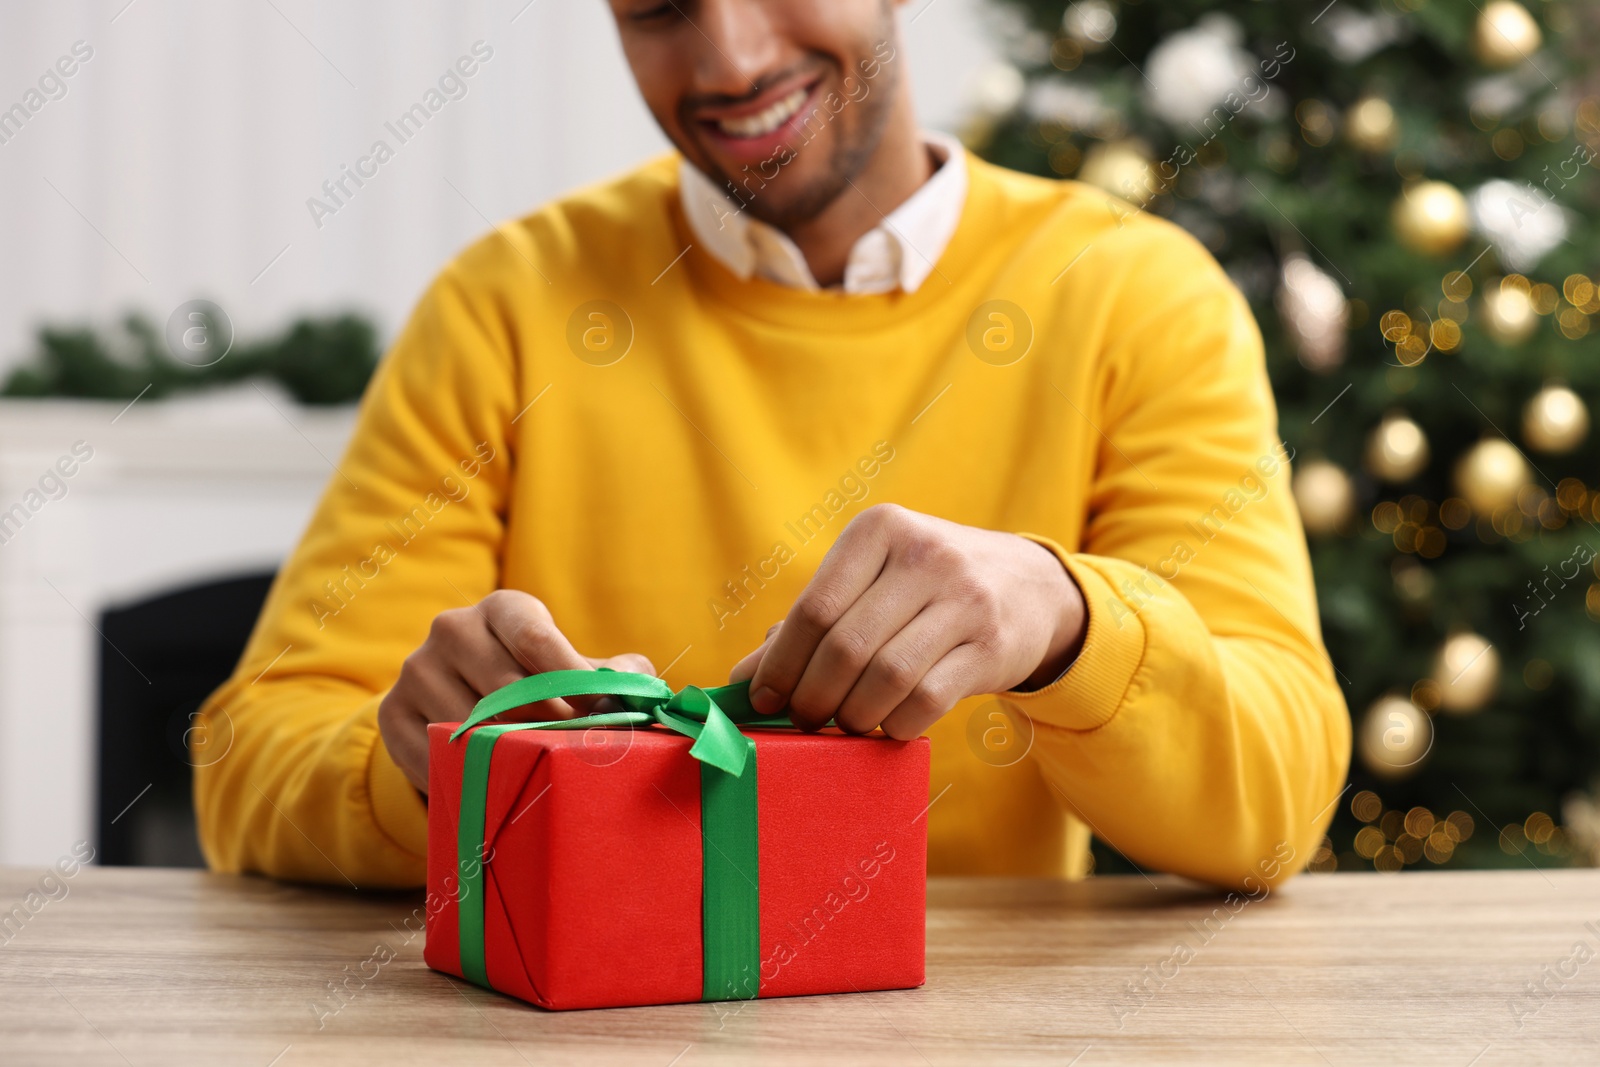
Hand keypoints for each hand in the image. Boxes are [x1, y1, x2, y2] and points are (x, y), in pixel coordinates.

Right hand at [377, 590, 653, 792]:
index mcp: (504, 608)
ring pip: (471, 727)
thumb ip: (610, 675)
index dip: (570, 683)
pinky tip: (490, 781)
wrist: (461, 699)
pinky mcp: (392, 712)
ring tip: (534, 771)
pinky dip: (466, 775)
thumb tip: (637, 682)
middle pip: (506, 689)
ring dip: (507, 755)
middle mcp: (453, 628)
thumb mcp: (571, 668)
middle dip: (545, 727)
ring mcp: (417, 670)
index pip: (536, 639)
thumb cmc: (536, 683)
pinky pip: (435, 756)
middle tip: (571, 755)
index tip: (594, 717)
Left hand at [729, 504, 1085, 737]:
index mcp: (881, 530)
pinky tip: (889, 723)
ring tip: (845, 722)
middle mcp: (925, 556)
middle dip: (813, 696)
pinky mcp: (993, 644)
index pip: (815, 607)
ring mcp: (965, 599)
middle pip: (846, 646)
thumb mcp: (872, 582)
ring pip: (886, 676)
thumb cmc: (925, 588)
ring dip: (854, 714)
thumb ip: (810, 622)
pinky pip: (928, 699)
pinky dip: (897, 723)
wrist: (1030, 587)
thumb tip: (744, 680)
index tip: (764, 699)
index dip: (781, 663)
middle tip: (804, 719)